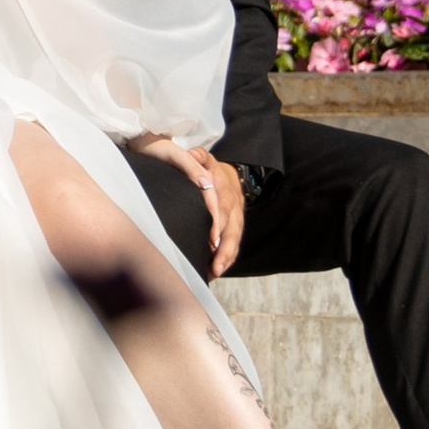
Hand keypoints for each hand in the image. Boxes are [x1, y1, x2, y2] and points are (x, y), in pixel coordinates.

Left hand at [134, 135, 242, 275]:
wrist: (231, 177)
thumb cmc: (212, 171)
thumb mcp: (206, 160)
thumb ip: (199, 157)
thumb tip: (192, 154)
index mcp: (225, 195)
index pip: (223, 212)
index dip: (218, 226)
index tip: (212, 241)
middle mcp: (233, 210)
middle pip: (231, 233)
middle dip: (224, 250)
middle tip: (215, 267)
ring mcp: (236, 222)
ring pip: (234, 243)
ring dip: (226, 259)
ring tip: (214, 273)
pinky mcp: (235, 231)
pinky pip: (232, 247)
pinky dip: (226, 260)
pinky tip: (214, 273)